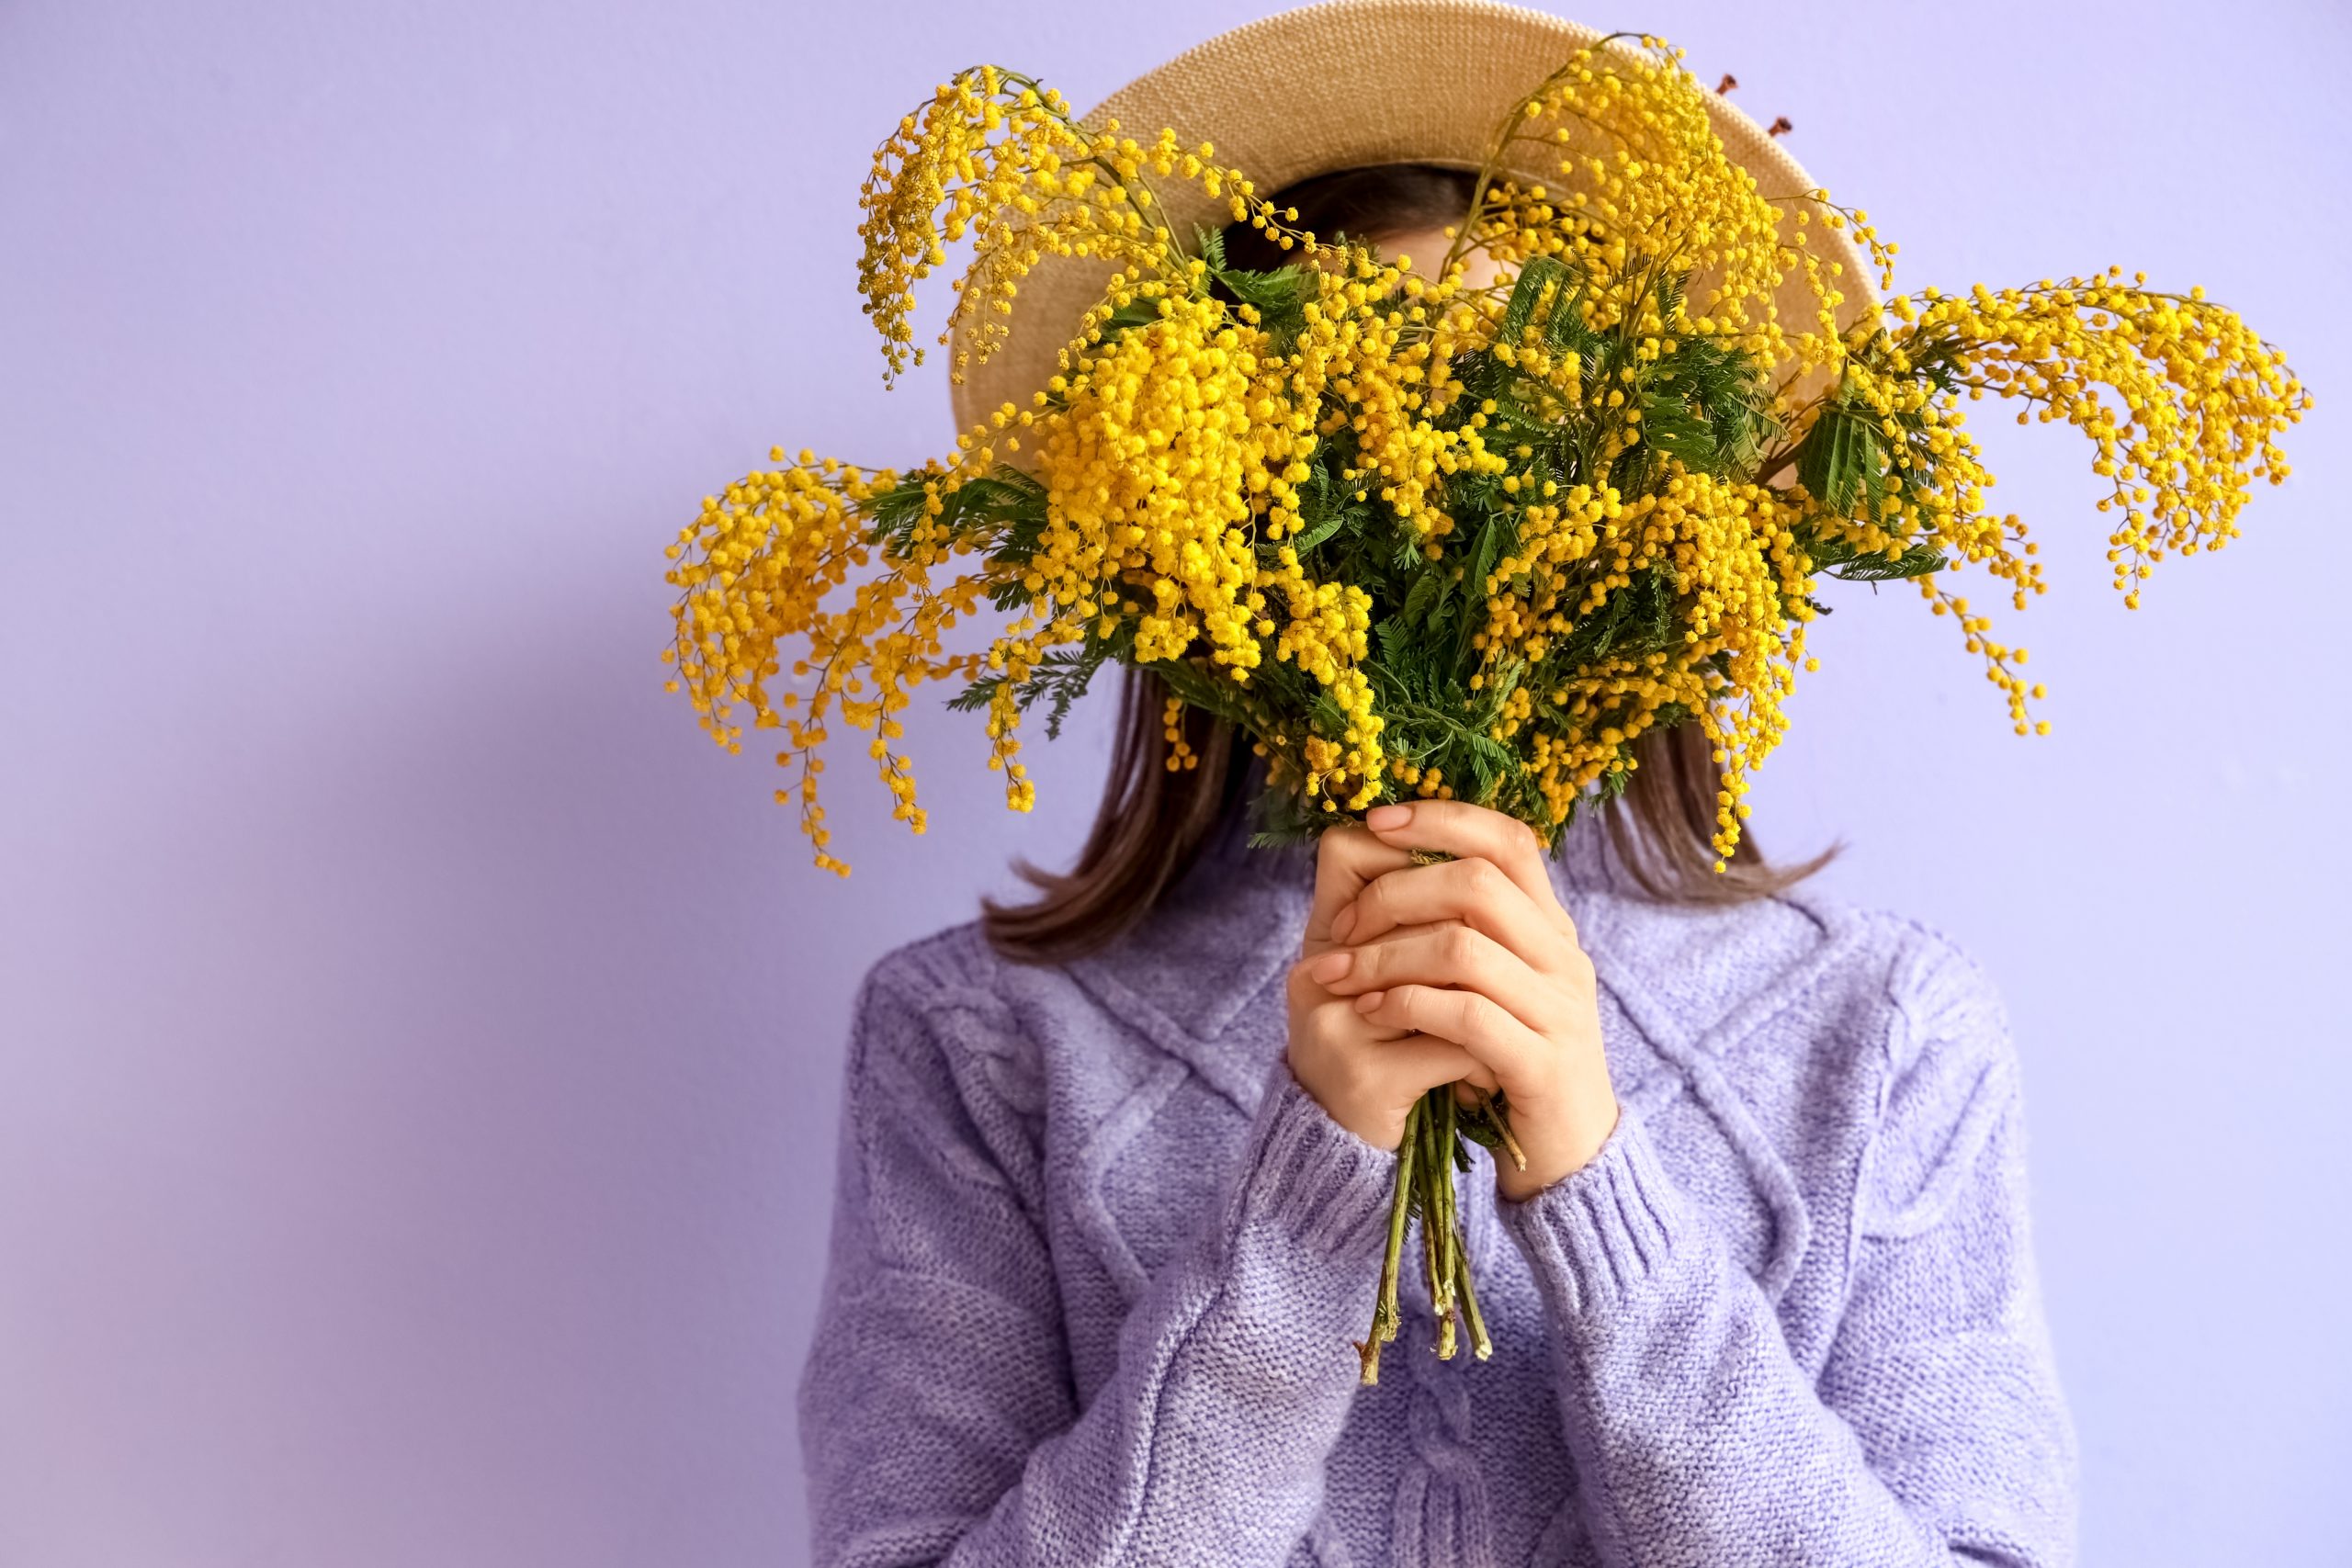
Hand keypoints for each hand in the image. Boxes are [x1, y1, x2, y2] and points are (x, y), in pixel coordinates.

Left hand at [1284, 799, 1618, 1200]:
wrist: (1568, 1151)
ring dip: (1385, 955)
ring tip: (1340, 975)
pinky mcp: (1541, 1064)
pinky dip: (1409, 1004)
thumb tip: (1389, 859)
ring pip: (1463, 948)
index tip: (1377, 820)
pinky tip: (1373, 1010)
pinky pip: (1467, 1015)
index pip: (1508, 840)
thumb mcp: (1495, 982)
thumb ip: (1464, 928)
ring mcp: (1558, 1010)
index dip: (1442, 819)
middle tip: (1341, 925)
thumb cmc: (1512, 1056)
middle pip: (1477, 885)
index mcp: (1551, 926)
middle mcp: (1563, 958)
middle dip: (1393, 894)